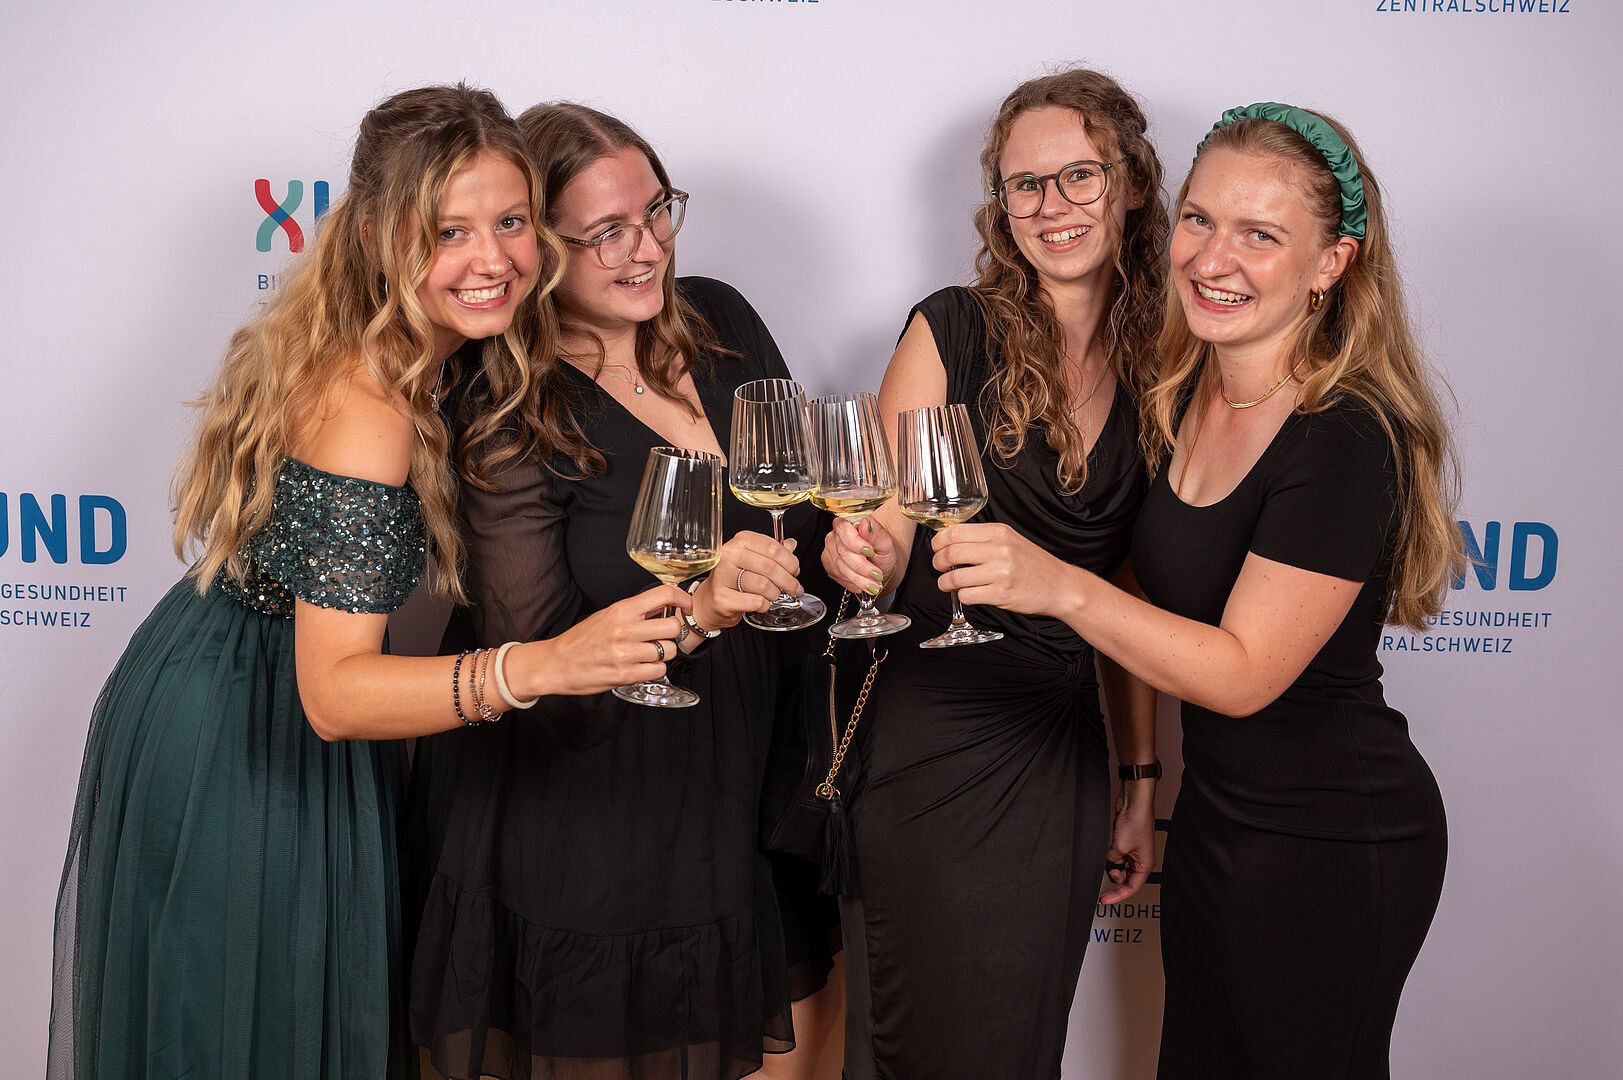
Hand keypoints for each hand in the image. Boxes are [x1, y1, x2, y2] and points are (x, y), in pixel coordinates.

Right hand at [512, 584, 689, 697]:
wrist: (555, 663)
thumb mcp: (607, 616)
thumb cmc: (581, 640)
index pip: (663, 594)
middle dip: (672, 634)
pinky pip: (659, 670)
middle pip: (673, 627)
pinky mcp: (625, 675)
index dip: (682, 599)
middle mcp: (625, 629)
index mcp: (621, 610)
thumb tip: (663, 606)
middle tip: (661, 638)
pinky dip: (655, 670)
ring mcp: (626, 653)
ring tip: (647, 655)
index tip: (686, 607)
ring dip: (663, 654)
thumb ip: (634, 612)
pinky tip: (642, 667)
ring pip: (669, 651)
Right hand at [692, 531, 801, 630]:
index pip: (773, 548)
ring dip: (775, 594)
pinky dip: (764, 605)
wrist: (710, 600)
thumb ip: (772, 552)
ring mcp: (723, 576)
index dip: (790, 562)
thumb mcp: (753, 560)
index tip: (795, 571)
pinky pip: (754, 602)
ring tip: (774, 596)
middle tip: (795, 589)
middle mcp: (729, 555)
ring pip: (763, 585)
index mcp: (740, 541)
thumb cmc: (733, 578)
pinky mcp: (721, 597)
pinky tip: (762, 604)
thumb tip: (792, 545)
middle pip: (770, 567)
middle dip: (788, 581)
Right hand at [821, 515, 898, 597]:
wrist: (880, 565)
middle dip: (861, 565)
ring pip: (840, 566)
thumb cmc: (882, 551)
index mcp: (848, 523)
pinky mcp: (829, 566)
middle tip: (876, 574)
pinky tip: (866, 584)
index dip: (855, 542)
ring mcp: (830, 551)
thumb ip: (875, 533)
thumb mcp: (885, 542)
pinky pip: (839, 576)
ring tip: (874, 584)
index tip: (869, 551)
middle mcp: (836, 536)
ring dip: (859, 578)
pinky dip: (855, 582)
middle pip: (842, 551)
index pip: (844, 529)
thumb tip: (866, 523)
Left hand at [931, 521, 1078, 615]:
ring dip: (945, 582)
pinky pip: (967, 595)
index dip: (938, 542)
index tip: (937, 548)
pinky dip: (962, 595)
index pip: (955, 532)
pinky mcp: (1001, 595)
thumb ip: (983, 538)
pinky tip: (968, 593)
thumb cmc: (1032, 563)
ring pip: (955, 577)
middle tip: (939, 567)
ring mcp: (1000, 573)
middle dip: (938, 562)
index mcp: (999, 533)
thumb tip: (949, 540)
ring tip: (948, 583)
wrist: (1059, 585)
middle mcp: (1000, 550)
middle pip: (951, 553)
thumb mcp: (1010, 540)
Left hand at [1100, 788, 1156, 903]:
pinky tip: (1108, 849)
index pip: (1131, 887)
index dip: (1117, 895)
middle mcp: (1141, 860)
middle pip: (1126, 879)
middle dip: (1115, 879)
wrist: (1134, 802)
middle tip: (1104, 879)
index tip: (1104, 900)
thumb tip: (1109, 861)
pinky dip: (1111, 856)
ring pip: (1121, 867)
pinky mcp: (1126, 842)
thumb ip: (1112, 860)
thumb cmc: (1136, 821)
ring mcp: (1134, 851)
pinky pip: (1117, 856)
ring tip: (1109, 856)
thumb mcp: (1119, 848)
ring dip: (1112, 865)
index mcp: (1145, 865)